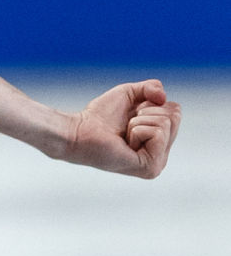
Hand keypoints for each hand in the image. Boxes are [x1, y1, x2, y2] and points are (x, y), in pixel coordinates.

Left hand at [62, 79, 181, 178]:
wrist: (79, 131)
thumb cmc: (100, 116)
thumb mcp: (130, 94)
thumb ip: (151, 88)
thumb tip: (164, 96)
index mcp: (160, 141)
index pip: (175, 111)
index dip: (151, 104)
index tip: (130, 115)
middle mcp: (162, 155)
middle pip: (174, 116)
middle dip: (146, 111)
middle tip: (126, 124)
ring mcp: (158, 164)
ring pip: (165, 123)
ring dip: (138, 122)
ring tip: (123, 134)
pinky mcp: (150, 167)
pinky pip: (157, 133)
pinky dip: (137, 130)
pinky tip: (125, 142)